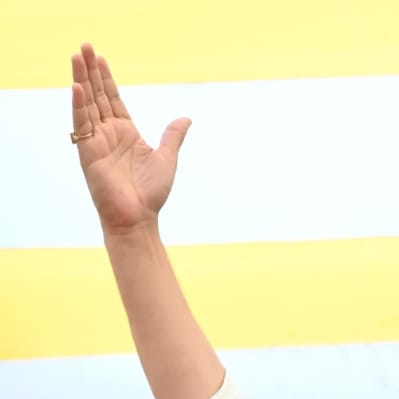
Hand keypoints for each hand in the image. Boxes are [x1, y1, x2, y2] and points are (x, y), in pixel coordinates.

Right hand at [71, 43, 190, 232]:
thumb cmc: (152, 194)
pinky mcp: (88, 152)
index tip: (99, 57)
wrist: (138, 218)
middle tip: (85, 46)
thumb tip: (186, 118)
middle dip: (91, 70)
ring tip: (77, 56)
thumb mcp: (167, 158)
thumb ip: (173, 136)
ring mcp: (97, 141)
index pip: (113, 98)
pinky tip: (77, 87)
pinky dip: (79, 106)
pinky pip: (82, 124)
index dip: (106, 78)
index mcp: (127, 133)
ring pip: (87, 104)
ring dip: (81, 80)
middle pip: (98, 95)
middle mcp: (109, 133)